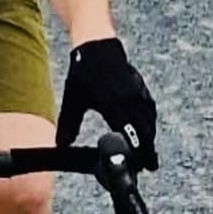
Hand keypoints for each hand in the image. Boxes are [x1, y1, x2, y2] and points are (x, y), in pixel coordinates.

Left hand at [56, 38, 157, 171]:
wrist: (98, 46)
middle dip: (147, 150)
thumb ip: (69, 124)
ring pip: (150, 121)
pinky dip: (150, 124)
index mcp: (113, 104)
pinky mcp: (142, 89)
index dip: (137, 151)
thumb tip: (61, 146)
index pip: (129, 133)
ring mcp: (138, 93)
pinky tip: (148, 132)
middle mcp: (130, 100)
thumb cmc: (83, 73)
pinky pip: (150, 110)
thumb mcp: (72, 99)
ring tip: (149, 155)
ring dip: (150, 138)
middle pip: (145, 131)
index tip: (141, 166)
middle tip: (149, 167)